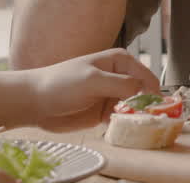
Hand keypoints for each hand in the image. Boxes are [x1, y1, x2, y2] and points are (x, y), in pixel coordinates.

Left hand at [28, 48, 159, 131]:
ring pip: (135, 108)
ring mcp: (113, 95)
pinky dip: (124, 125)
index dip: (153, 93)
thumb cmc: (61, 83)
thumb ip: (121, 84)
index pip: (146, 77)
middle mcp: (120, 77)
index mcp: (120, 61)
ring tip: (130, 127)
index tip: (153, 109)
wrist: (36, 102)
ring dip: (136, 118)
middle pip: (144, 93)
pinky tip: (119, 129)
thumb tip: (145, 91)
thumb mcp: (93, 80)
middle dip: (146, 107)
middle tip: (143, 121)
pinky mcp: (105, 112)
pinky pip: (123, 120)